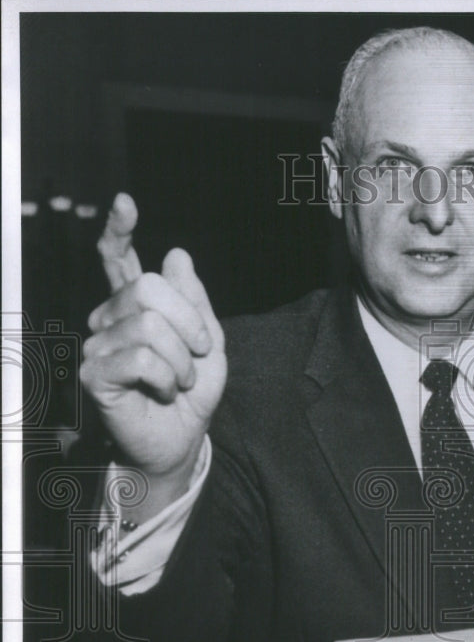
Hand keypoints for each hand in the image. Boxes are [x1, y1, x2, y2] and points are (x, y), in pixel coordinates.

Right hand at [80, 194, 226, 509]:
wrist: (183, 438)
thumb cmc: (193, 391)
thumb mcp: (209, 341)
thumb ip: (195, 300)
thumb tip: (176, 254)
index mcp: (136, 306)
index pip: (119, 259)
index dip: (120, 230)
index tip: (126, 203)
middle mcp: (110, 318)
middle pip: (149, 289)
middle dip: (191, 323)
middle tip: (201, 354)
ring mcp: (98, 344)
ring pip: (150, 326)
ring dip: (183, 360)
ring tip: (183, 381)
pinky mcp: (95, 373)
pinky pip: (141, 357)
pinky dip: (168, 376)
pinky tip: (167, 391)